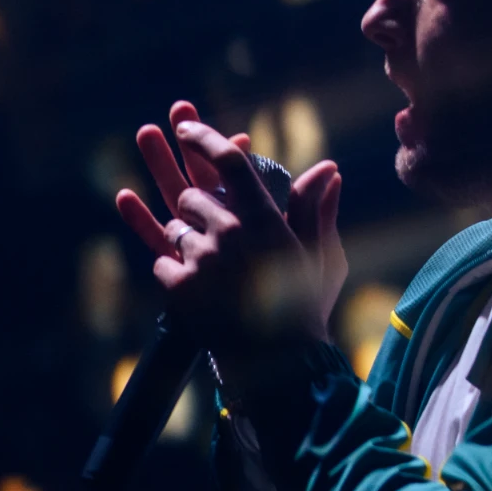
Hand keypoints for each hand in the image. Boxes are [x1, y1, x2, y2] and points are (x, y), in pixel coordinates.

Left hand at [114, 100, 344, 349]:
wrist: (278, 367)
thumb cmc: (304, 309)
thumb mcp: (318, 255)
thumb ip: (315, 209)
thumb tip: (330, 171)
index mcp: (265, 217)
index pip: (229, 161)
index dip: (202, 135)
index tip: (182, 124)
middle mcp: (230, 230)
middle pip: (190, 195)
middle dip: (195, 210)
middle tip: (215, 240)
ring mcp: (201, 257)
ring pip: (173, 229)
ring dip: (185, 243)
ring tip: (211, 273)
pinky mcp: (178, 285)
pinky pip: (161, 261)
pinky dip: (174, 272)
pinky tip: (193, 288)